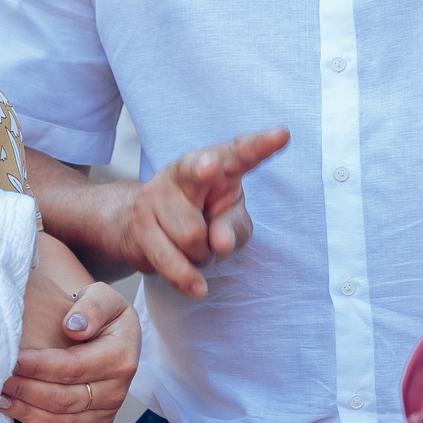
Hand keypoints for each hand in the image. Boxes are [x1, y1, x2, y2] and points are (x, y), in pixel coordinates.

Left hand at [0, 271, 136, 422]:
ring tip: (2, 401)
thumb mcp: (102, 297)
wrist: (108, 332)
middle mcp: (118, 388)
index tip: (12, 360)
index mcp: (121, 356)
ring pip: (65, 421)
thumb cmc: (100, 313)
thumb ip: (92, 307)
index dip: (39, 367)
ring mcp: (109, 409)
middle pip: (65, 398)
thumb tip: (74, 326)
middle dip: (26, 390)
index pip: (73, 368)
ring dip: (30, 414)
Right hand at [119, 128, 289, 297]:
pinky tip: (197, 286)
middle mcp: (184, 171)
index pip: (240, 152)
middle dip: (203, 168)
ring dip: (202, 255)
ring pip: (190, 234)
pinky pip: (167, 258)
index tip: (282, 135)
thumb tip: (218, 241)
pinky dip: (185, 277)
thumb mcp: (231, 222)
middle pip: (196, 169)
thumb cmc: (203, 219)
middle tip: (211, 170)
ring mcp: (156, 195)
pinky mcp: (139, 224)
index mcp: (217, 163)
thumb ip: (234, 229)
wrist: (146, 229)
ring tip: (200, 250)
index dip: (259, 145)